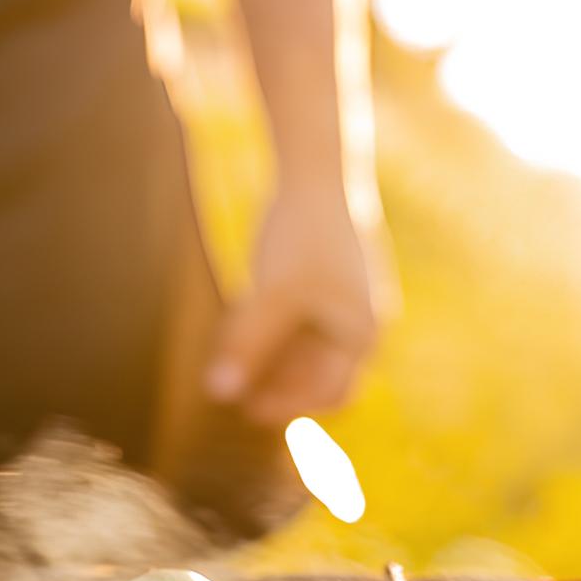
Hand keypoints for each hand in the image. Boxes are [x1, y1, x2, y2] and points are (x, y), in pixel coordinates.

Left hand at [202, 186, 389, 425]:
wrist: (315, 170)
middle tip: (230, 392)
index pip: (333, 393)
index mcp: (362, 332)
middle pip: (316, 375)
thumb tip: (219, 393)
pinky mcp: (319, 284)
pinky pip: (295, 324)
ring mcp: (339, 303)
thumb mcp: (274, 294)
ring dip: (268, 363)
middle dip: (277, 386)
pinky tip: (234, 329)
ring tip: (226, 359)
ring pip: (301, 351)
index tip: (248, 411)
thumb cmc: (303, 233)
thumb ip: (248, 345)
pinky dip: (268, 335)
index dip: (292, 407)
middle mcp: (357, 322)